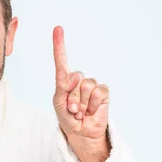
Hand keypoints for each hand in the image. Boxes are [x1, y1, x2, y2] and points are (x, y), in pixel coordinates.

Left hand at [52, 25, 109, 144]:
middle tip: (73, 109)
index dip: (59, 44)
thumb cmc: (68, 118)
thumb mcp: (58, 103)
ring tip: (81, 111)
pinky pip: (98, 93)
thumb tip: (75, 76)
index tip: (58, 28)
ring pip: (86, 87)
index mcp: (65, 80)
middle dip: (72, 97)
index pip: (62, 60)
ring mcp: (92, 85)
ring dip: (82, 103)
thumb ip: (62, 87)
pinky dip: (93, 105)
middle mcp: (79, 80)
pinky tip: (91, 111)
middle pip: (75, 78)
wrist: (81, 133)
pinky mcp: (103, 93)